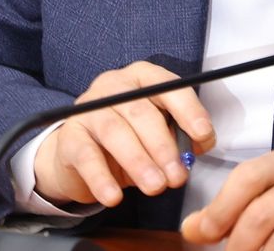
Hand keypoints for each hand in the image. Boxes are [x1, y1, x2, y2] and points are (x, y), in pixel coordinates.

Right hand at [33, 60, 214, 205]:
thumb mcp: (158, 129)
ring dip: (139, 163)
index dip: (189, 111)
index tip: (204, 135)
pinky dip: (102, 179)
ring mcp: (88, 109)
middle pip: (141, 112)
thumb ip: (179, 133)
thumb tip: (200, 145)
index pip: (170, 88)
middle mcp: (115, 86)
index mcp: (143, 77)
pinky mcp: (69, 136)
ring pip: (115, 132)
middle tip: (177, 175)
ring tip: (155, 186)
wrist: (79, 151)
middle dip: (163, 146)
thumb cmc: (129, 135)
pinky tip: (115, 197)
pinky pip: (87, 157)